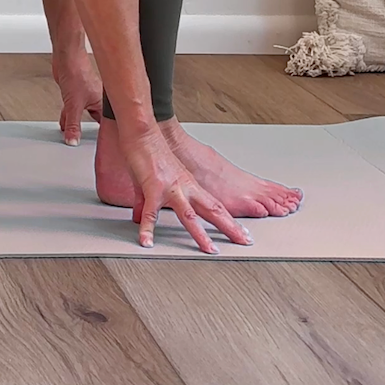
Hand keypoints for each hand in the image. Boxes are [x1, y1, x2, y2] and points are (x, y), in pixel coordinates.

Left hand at [50, 47, 103, 144]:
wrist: (66, 58)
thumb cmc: (76, 72)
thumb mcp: (73, 105)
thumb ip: (73, 125)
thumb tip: (73, 140)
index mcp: (103, 103)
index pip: (107, 124)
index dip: (105, 135)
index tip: (103, 146)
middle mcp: (97, 100)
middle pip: (95, 120)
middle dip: (90, 130)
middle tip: (87, 141)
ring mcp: (87, 96)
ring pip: (84, 114)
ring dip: (77, 122)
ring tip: (72, 133)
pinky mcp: (76, 92)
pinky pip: (75, 108)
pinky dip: (70, 115)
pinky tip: (65, 119)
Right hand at [124, 123, 251, 253]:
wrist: (142, 133)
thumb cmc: (150, 152)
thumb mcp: (153, 180)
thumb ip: (147, 201)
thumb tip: (140, 216)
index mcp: (189, 186)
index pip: (215, 206)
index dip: (230, 220)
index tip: (241, 232)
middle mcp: (185, 188)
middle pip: (213, 211)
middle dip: (230, 228)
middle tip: (244, 242)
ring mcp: (171, 189)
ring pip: (190, 216)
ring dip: (201, 235)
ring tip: (210, 251)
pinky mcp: (153, 189)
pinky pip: (151, 214)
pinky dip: (148, 230)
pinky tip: (148, 242)